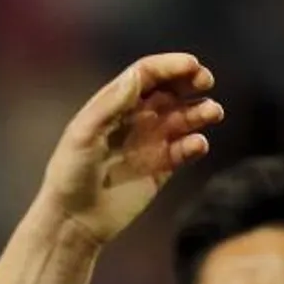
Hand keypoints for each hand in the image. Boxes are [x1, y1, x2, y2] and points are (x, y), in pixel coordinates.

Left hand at [36, 53, 223, 245]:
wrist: (74, 219)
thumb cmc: (71, 174)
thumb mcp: (83, 135)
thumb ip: (110, 105)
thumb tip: (137, 76)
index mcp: (114, 104)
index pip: (147, 75)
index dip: (170, 65)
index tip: (192, 65)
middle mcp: (136, 118)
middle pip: (170, 89)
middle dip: (190, 81)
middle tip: (206, 82)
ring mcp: (151, 141)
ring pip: (184, 118)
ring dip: (200, 111)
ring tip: (212, 113)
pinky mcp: (162, 167)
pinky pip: (186, 149)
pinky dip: (196, 143)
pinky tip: (197, 145)